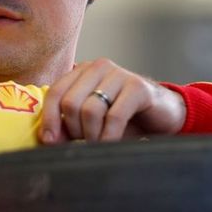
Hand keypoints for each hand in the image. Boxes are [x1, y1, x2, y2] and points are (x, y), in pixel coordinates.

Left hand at [38, 59, 185, 143]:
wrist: (164, 115)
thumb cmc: (126, 118)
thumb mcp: (93, 122)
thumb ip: (69, 125)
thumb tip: (47, 139)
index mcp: (83, 71)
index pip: (55, 92)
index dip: (49, 119)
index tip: (50, 142)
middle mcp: (99, 67)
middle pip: (70, 102)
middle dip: (74, 131)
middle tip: (85, 143)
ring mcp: (119, 74)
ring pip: (90, 110)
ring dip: (92, 135)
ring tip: (100, 143)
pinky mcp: (138, 87)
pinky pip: (114, 116)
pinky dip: (109, 136)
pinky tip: (112, 144)